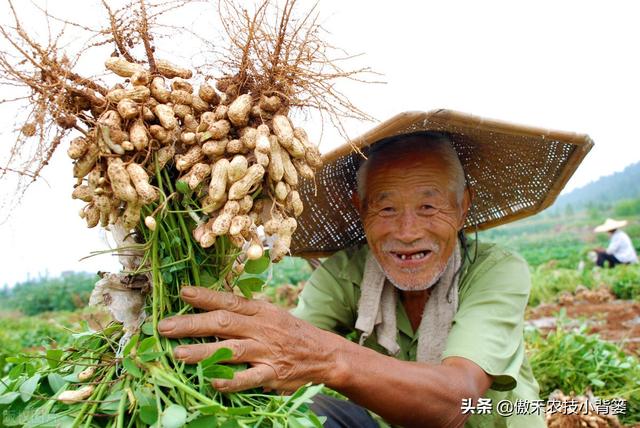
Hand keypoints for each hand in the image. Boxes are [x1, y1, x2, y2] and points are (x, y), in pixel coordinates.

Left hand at [157, 286, 341, 392]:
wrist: (323, 353)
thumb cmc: (290, 332)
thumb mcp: (270, 314)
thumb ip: (244, 310)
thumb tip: (212, 302)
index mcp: (260, 311)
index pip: (230, 300)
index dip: (206, 296)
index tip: (182, 293)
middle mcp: (261, 328)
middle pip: (224, 323)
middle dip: (192, 324)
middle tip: (164, 327)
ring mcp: (267, 351)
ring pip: (231, 350)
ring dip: (203, 352)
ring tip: (178, 354)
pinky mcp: (273, 373)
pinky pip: (250, 378)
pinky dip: (231, 380)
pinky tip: (212, 381)